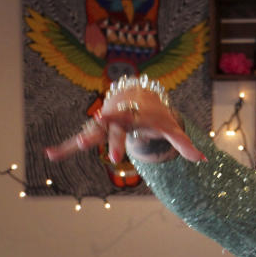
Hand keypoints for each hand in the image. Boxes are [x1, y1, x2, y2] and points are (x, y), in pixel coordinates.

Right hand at [45, 75, 205, 164]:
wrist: (136, 97)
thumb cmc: (155, 116)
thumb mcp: (170, 128)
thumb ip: (184, 144)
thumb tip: (204, 159)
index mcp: (134, 116)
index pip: (128, 121)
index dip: (120, 127)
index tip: (113, 140)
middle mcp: (116, 118)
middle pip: (109, 128)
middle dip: (102, 137)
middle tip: (94, 148)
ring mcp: (104, 125)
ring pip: (90, 133)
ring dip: (76, 141)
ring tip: (58, 151)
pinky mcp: (96, 132)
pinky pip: (80, 141)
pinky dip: (66, 147)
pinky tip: (51, 154)